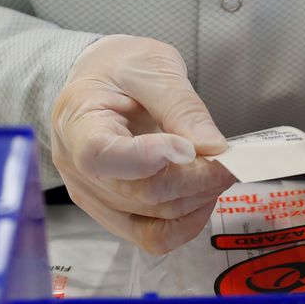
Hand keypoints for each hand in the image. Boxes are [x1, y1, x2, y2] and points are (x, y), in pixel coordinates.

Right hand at [51, 35, 235, 253]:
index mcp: (77, 121)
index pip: (101, 155)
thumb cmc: (120, 68)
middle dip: (195, 179)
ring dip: (197, 199)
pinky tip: (201, 196)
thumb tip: (213, 147)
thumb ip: (182, 105)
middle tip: (228, 159)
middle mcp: (77, 168)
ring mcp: (94, 197)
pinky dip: (186, 224)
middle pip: (140, 193)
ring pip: (153, 219)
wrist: (102, 82)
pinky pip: (152, 237)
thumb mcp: (153, 66)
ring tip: (217, 170)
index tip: (188, 148)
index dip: (148, 158)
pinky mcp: (114, 215)